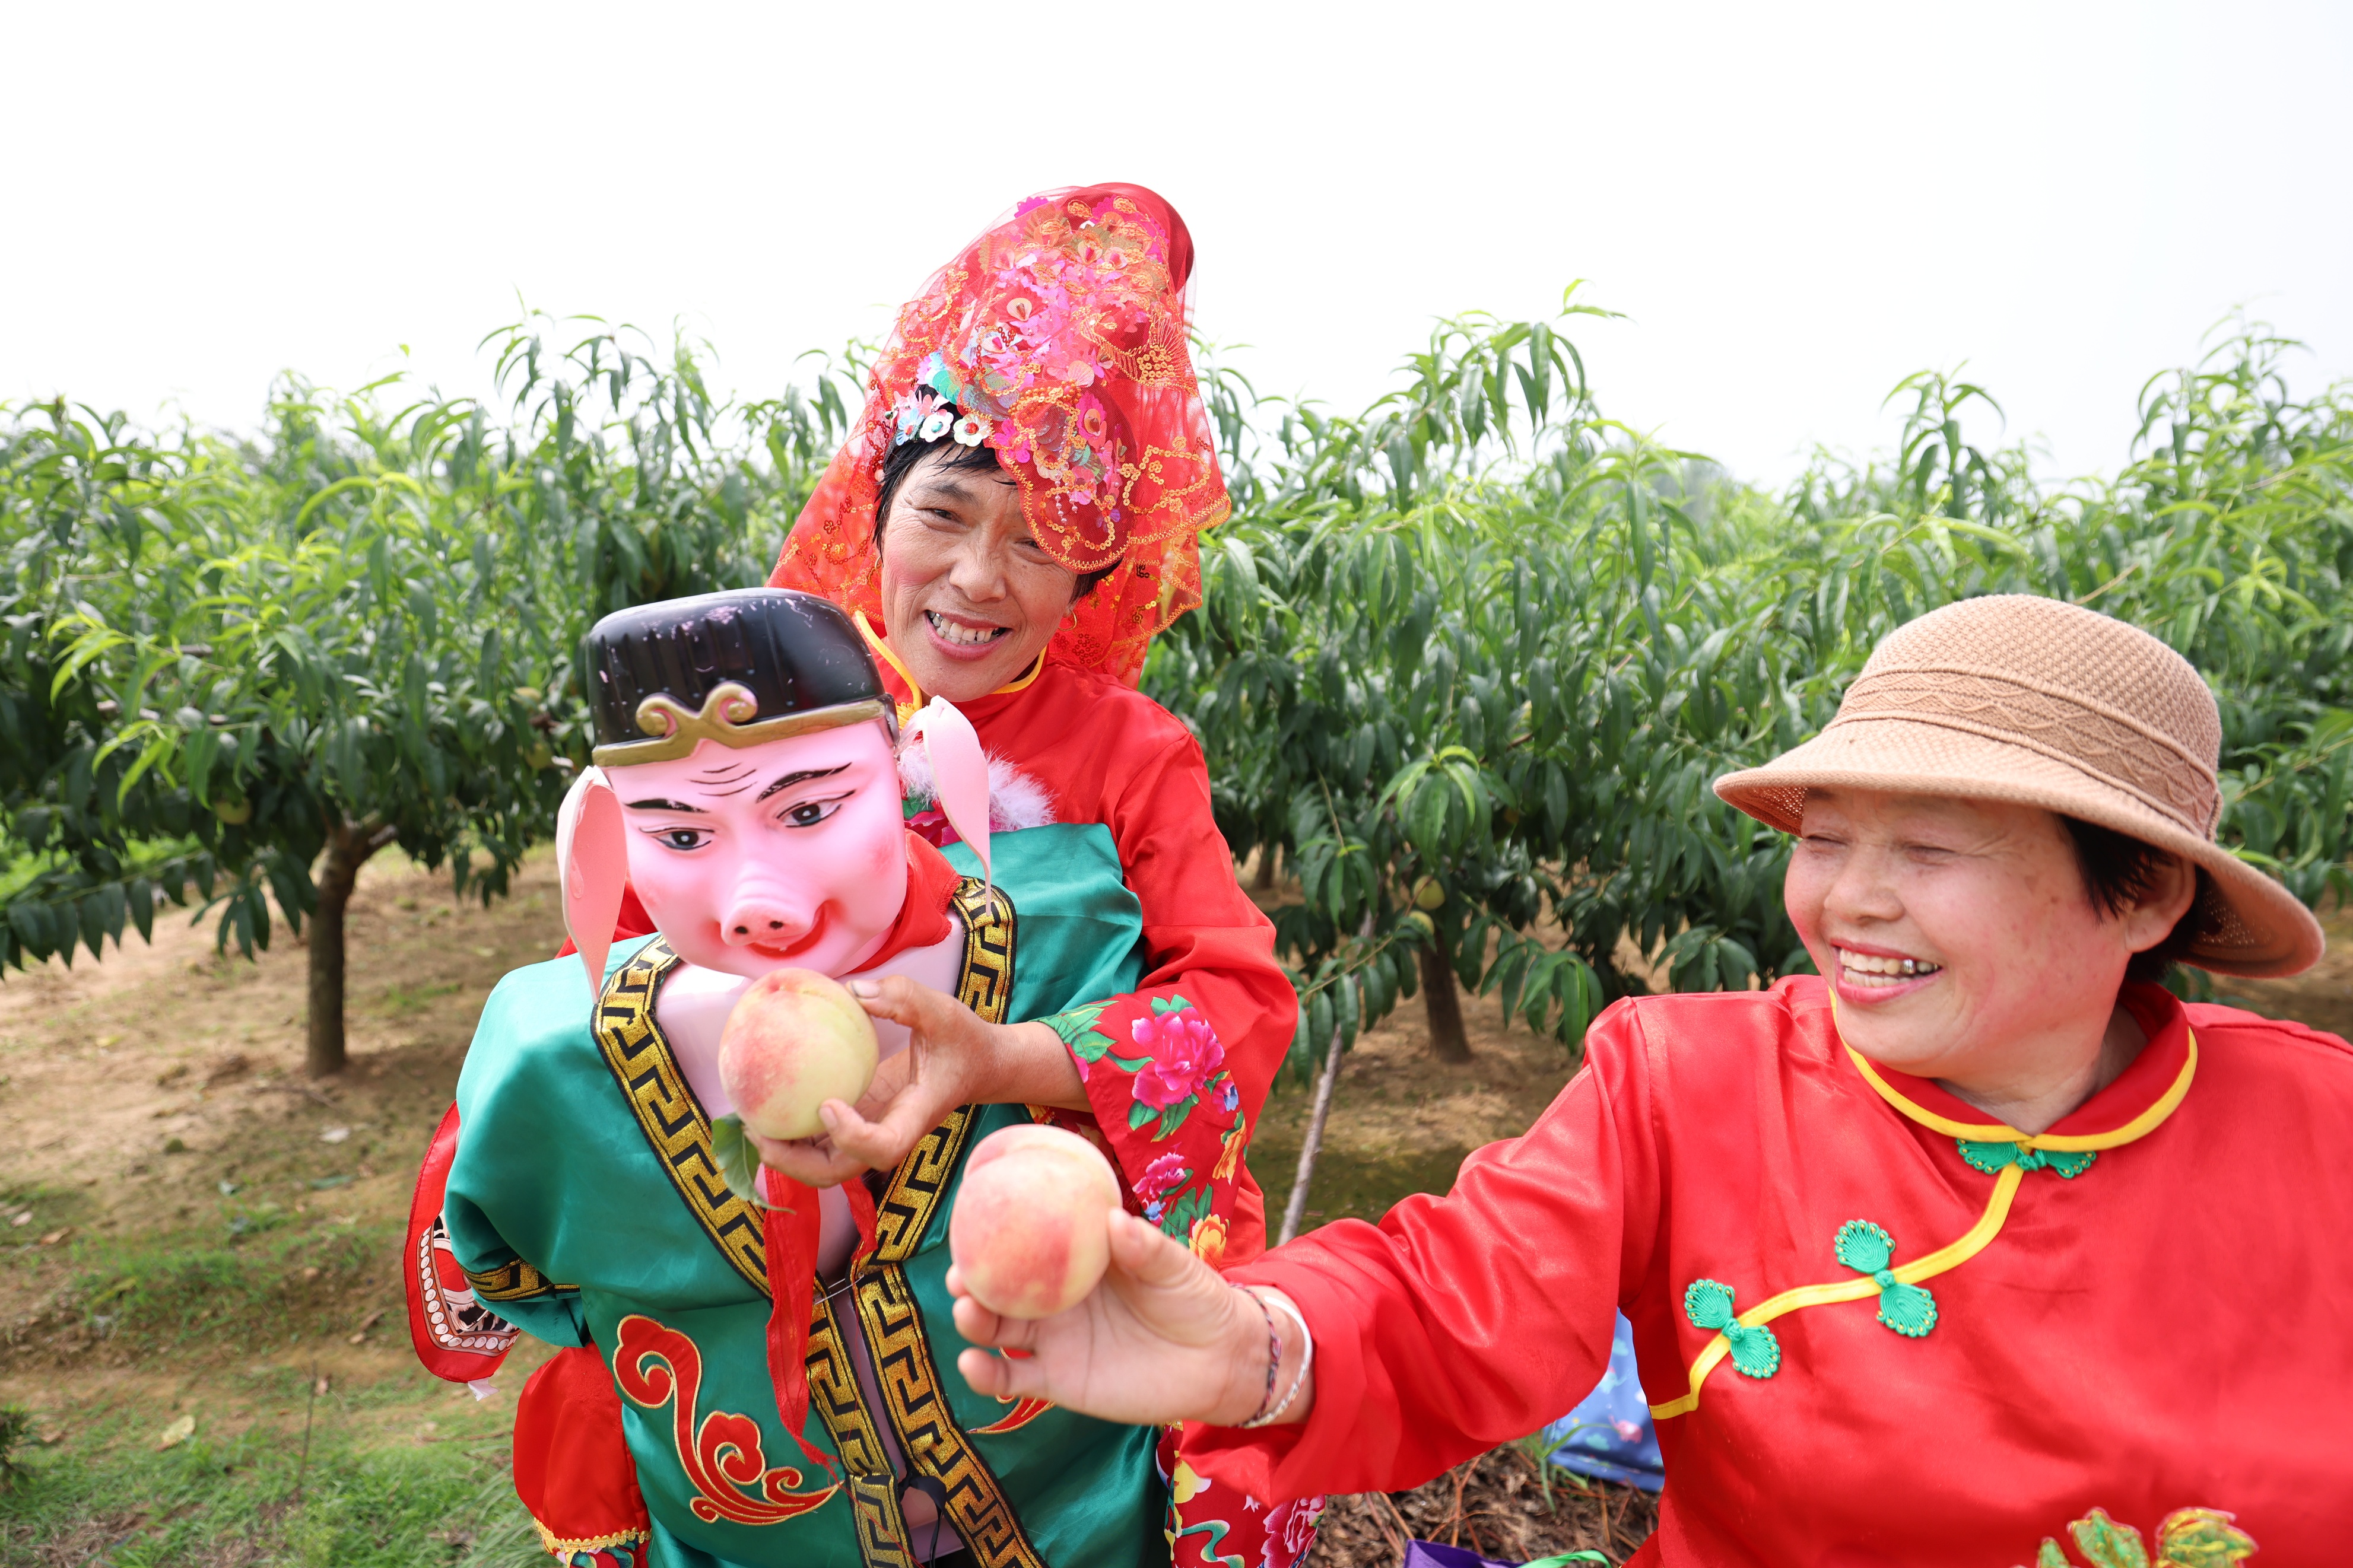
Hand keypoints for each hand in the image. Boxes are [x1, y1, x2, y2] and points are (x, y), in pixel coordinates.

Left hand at [748, 975, 1084, 1186]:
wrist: (980, 1066)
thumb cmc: (963, 1040)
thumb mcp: (944, 1011)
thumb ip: (905, 999)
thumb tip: (853, 991)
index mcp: (916, 1116)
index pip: (883, 1147)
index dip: (851, 1137)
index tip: (826, 1105)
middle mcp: (890, 1133)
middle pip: (840, 1171)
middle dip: (795, 1163)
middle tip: (758, 1131)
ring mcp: (872, 1131)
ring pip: (824, 1164)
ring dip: (785, 1154)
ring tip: (748, 1122)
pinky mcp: (861, 1121)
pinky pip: (821, 1140)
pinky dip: (792, 1132)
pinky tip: (766, 1105)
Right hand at [949, 1209, 1292, 1428]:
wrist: (1218, 1361)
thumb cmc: (1196, 1300)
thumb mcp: (1175, 1267)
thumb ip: (1145, 1247)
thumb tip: (1113, 1219)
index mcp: (1076, 1261)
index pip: (1027, 1243)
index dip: (995, 1232)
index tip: (971, 1219)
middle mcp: (1055, 1300)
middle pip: (999, 1287)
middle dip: (970, 1279)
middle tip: (960, 1273)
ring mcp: (1053, 1341)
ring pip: (998, 1331)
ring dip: (974, 1321)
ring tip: (966, 1311)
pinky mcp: (1058, 1382)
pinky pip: (1013, 1379)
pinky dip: (986, 1375)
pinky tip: (971, 1364)